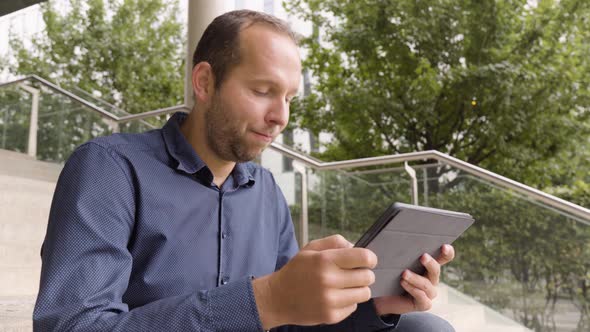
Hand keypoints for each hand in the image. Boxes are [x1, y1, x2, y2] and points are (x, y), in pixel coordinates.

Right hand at [252, 235, 376, 328]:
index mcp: (325, 260)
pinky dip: (348, 302)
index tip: (366, 260)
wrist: (277, 298)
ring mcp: (330, 300)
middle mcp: (328, 280)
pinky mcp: (331, 316)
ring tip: (345, 286)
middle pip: (368, 277)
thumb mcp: (310, 248)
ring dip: (358, 289)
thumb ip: (334, 242)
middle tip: (353, 274)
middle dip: (364, 273)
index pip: (364, 257)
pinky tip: (335, 297)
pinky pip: (354, 307)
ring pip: (365, 293)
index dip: (369, 258)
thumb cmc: (296, 271)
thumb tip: (355, 246)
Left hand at [373, 244, 454, 314]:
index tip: (444, 246)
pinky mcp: (423, 304)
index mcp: (429, 266)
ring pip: (427, 285)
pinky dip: (413, 290)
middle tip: (422, 257)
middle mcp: (432, 279)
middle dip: (430, 263)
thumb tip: (389, 242)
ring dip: (416, 278)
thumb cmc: (391, 276)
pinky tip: (404, 284)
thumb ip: (397, 252)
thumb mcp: (394, 262)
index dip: (447, 252)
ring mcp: (429, 292)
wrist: (383, 297)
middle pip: (436, 270)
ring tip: (404, 274)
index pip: (444, 258)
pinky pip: (422, 298)